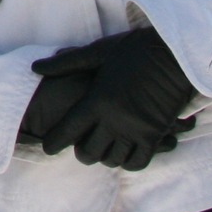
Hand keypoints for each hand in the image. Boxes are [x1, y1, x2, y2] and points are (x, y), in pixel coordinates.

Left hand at [25, 28, 198, 171]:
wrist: (176, 52)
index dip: (54, 143)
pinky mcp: (155, 134)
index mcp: (97, 100)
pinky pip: (138, 162)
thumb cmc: (135, 50)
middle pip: (89, 152)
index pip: (68, 131)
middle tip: (80, 146)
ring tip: (102, 149)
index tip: (48, 147)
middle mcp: (115, 120)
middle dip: (81, 152)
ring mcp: (137, 130)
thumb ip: (66, 64)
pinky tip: (123, 153)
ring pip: (112, 160)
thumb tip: (35, 67)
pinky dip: (127, 162)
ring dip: (104, 157)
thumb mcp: (98, 52)